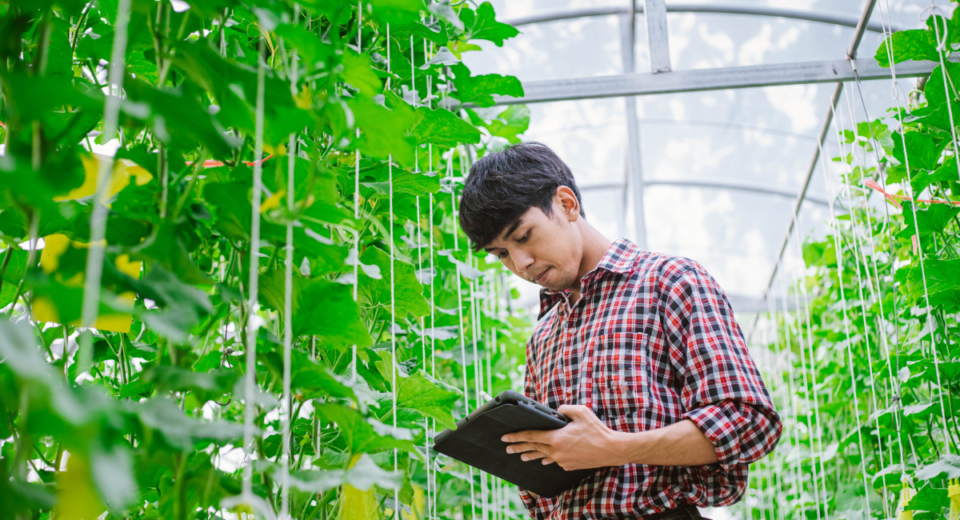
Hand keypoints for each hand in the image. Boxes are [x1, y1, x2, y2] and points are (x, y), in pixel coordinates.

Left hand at [500, 405, 624, 470]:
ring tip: (521, 457)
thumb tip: (557, 411)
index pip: (532, 436)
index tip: (506, 437)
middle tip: (507, 448)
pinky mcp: (569, 466)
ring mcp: (562, 460)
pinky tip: (543, 459)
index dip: (517, 436)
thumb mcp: (581, 412)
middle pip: (533, 448)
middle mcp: (556, 451)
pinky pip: (554, 460)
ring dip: (531, 455)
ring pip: (543, 456)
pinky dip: (547, 458)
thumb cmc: (597, 430)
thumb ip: (565, 409)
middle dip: (519, 447)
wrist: (611, 450)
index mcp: (556, 438)